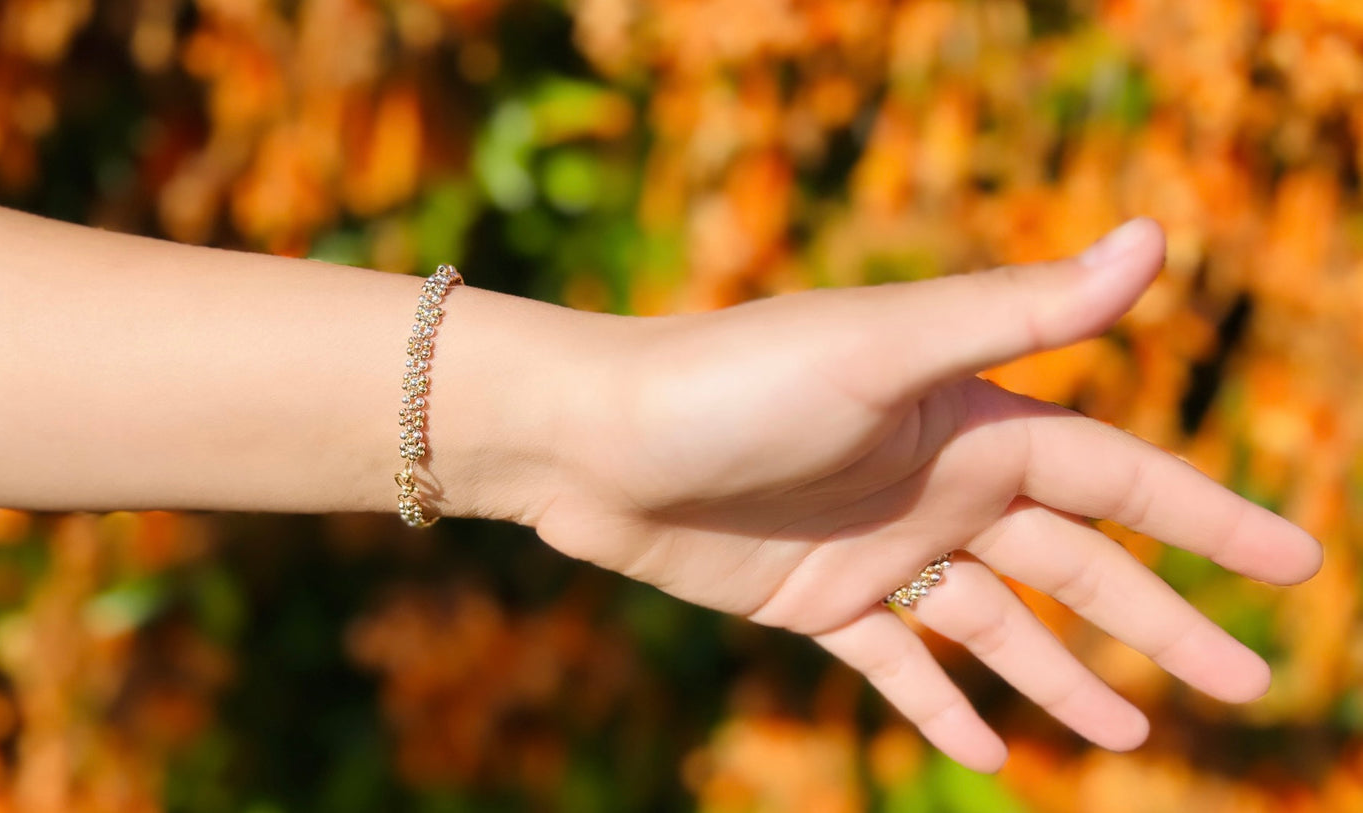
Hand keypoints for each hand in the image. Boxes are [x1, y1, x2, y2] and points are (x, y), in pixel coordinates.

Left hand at [532, 218, 1322, 771]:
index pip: (1119, 478)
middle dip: (1162, 621)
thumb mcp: (884, 349)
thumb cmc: (734, 381)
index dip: (1208, 521)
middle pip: (1076, 565)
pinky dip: (942, 704)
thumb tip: (1155, 237)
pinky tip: (989, 751)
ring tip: (1134, 735)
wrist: (592, 440)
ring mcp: (878, 548)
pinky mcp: (815, 600)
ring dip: (1063, 677)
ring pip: (997, 625)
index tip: (1292, 567)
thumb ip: (1017, 311)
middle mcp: (937, 484)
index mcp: (971, 422)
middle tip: (1247, 682)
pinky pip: (897, 662)